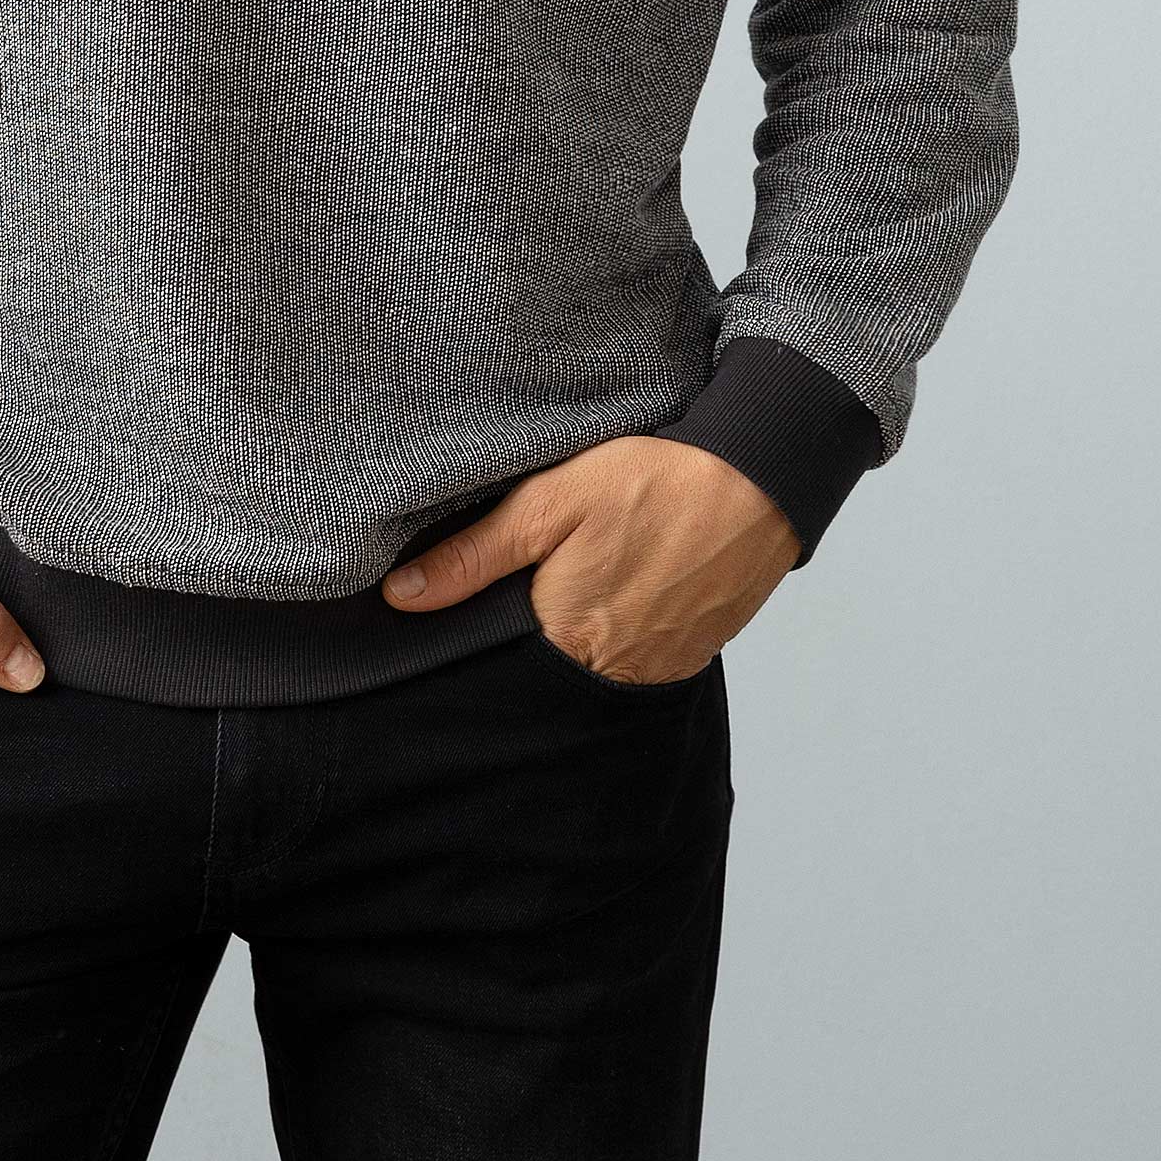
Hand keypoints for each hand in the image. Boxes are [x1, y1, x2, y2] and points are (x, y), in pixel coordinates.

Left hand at [380, 436, 801, 682]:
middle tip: (517, 598)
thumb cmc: (653, 483)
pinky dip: (616, 641)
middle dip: (520, 649)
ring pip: (587, 675)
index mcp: (564, 637)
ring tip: (566, 594)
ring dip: (571, 646)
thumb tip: (401, 597)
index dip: (474, 642)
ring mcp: (656, 672)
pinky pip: (634, 667)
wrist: (758, 485)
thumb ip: (475, 553)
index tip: (460, 617)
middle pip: (540, 676)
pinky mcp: (689, 660)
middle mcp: (609, 672)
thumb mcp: (550, 502)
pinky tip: (611, 599)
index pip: (494, 665)